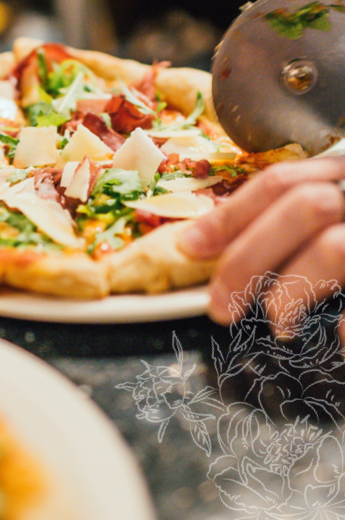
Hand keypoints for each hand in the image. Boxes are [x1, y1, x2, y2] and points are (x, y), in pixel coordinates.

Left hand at [178, 157, 344, 327]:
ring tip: (280, 323)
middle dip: (249, 257)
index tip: (190, 246)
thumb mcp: (336, 214)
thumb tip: (224, 252)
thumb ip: (298, 223)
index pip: (283, 181)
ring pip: (334, 247)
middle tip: (219, 305)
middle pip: (306, 208)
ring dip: (292, 291)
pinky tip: (341, 338)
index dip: (231, 214)